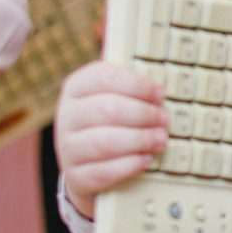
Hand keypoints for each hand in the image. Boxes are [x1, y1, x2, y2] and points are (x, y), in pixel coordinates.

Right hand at [55, 61, 165, 211]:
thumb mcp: (114, 96)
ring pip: (105, 141)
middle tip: (164, 119)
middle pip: (107, 109)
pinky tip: (146, 160)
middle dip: (143, 114)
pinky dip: (130, 165)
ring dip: (140, 140)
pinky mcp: (76, 176)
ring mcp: (67, 147)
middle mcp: (67, 116)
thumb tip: (142, 56)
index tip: (160, 93)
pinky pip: (104, 171)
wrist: (85, 166)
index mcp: (76, 88)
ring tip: (160, 139)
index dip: (137, 85)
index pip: (104, 77)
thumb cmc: (108, 123)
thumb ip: (129, 81)